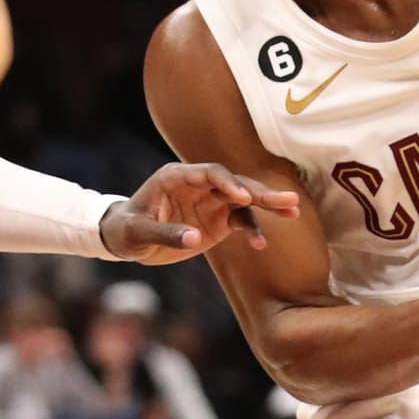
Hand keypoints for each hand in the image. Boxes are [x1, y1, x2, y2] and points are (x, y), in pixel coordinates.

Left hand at [101, 163, 299, 260]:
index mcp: (177, 177)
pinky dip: (252, 230)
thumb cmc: (126, 230)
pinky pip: (240, 221)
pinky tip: (261, 244)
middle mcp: (198, 186)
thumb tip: (194, 238)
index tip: (243, 197)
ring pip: (244, 199)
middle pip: (235, 183)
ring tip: (293, 212)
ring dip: (267, 206)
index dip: (228, 183)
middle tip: (288, 199)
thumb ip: (165, 234)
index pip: (210, 173)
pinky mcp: (216, 220)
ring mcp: (210, 202)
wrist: (125, 239)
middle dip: (261, 192)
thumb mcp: (137, 233)